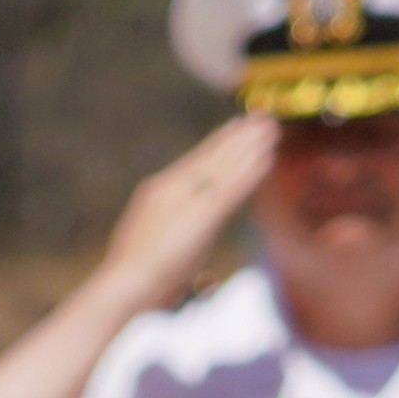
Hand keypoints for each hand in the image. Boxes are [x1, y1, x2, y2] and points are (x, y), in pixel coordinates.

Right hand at [98, 119, 277, 311]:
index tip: (236, 126)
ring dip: (250, 147)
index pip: (195, 161)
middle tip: (262, 118)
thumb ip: (169, 224)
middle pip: (212, 156)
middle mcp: (173, 186)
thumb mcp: (148, 238)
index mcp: (158, 189)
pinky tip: (268, 159)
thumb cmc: (132, 271)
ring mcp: (187, 199)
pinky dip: (250, 173)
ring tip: (271, 129)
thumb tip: (188, 225)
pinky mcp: (202, 216)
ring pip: (225, 166)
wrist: (126, 279)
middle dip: (239, 137)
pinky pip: (232, 189)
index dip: (219, 142)